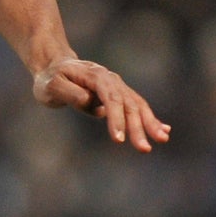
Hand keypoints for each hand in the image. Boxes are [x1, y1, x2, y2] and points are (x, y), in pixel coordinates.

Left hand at [32, 57, 171, 152]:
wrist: (55, 67)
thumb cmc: (51, 79)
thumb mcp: (51, 86)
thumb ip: (70, 93)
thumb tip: (89, 101)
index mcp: (96, 76)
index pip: (110, 98)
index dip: (116, 119)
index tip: (119, 140)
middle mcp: (111, 80)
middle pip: (128, 104)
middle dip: (137, 127)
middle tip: (144, 149)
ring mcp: (117, 87)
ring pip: (137, 106)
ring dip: (150, 123)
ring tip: (163, 139)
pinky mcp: (118, 96)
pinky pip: (137, 107)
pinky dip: (151, 119)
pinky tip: (164, 130)